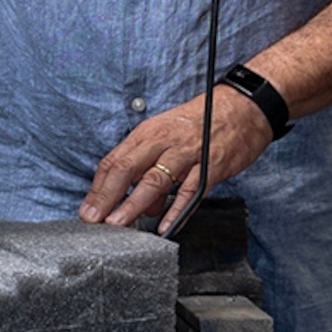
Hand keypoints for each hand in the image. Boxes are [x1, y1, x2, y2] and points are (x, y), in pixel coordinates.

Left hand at [79, 90, 270, 231]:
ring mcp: (187, 153)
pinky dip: (176, 209)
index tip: (87, 209)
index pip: (114, 161)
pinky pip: (190, 190)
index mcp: (148, 133)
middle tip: (93, 219)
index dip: (98, 187)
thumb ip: (152, 170)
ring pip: (154, 180)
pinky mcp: (211, 165)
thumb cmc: (204, 123)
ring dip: (133, 204)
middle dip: (107, 196)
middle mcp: (163, 140)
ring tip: (119, 223)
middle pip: (127, 169)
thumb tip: (141, 204)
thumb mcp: (169, 137)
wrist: (245, 107)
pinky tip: (166, 225)